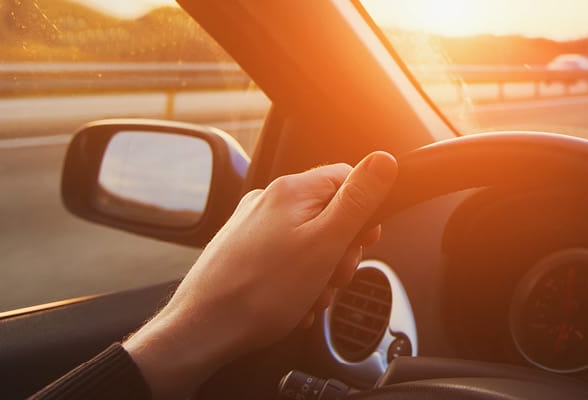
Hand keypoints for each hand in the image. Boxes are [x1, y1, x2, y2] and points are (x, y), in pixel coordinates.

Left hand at [123, 152, 397, 398]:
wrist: (203, 330)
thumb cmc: (261, 292)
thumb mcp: (326, 244)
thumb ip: (358, 201)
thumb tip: (384, 161)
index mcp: (292, 191)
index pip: (348, 179)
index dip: (364, 213)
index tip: (364, 242)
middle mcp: (269, 200)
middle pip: (330, 213)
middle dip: (340, 251)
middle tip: (333, 278)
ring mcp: (252, 226)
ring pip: (309, 241)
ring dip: (320, 272)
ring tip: (309, 297)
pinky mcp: (242, 250)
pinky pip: (286, 259)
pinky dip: (297, 281)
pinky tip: (292, 303)